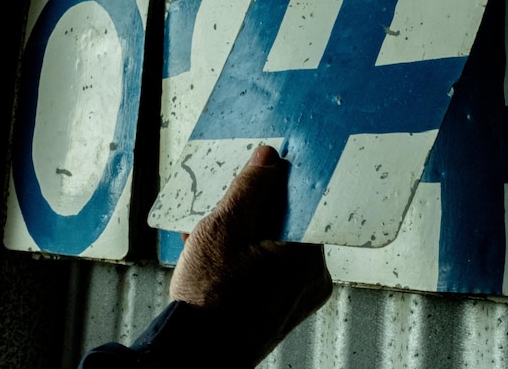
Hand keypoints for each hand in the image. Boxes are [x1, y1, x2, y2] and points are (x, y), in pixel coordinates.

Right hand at [170, 145, 332, 365]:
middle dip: (251, 213)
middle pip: (287, 225)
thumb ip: (250, 188)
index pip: (303, 203)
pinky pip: (268, 272)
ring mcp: (297, 298)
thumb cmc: (209, 300)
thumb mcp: (224, 227)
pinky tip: (212, 256)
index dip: (277, 186)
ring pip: (273, 249)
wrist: (195, 353)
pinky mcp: (280, 311)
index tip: (258, 176)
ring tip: (206, 236)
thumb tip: (267, 159)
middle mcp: (312, 279)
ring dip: (242, 236)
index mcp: (308, 257)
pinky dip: (244, 261)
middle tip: (224, 210)